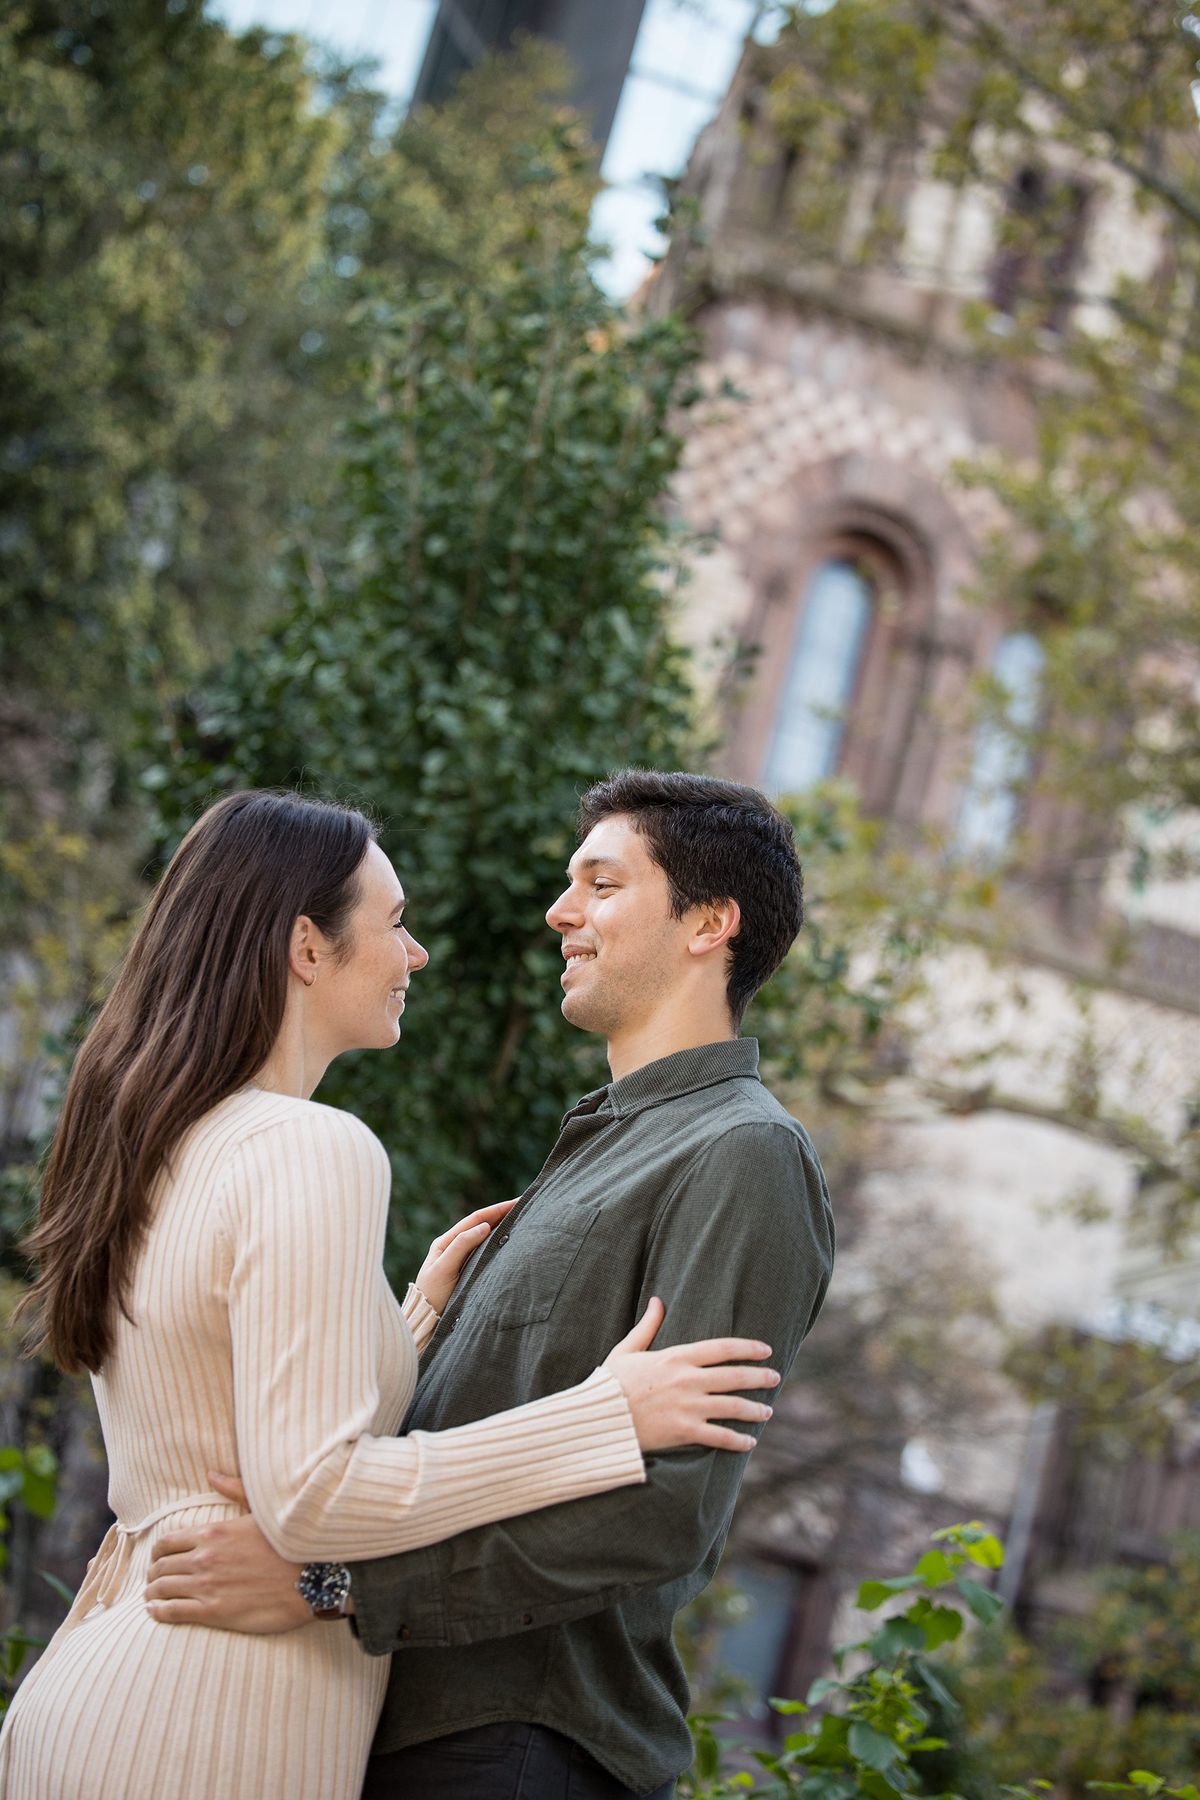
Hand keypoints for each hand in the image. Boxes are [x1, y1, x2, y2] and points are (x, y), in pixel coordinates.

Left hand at [145, 1472, 310, 1634]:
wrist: (311, 1579)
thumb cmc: (288, 1544)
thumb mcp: (261, 1511)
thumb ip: (234, 1490)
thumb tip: (212, 1474)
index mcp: (213, 1533)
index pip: (168, 1542)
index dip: (158, 1551)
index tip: (159, 1557)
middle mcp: (204, 1558)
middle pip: (161, 1566)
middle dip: (153, 1573)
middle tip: (154, 1578)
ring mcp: (207, 1585)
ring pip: (162, 1589)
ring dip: (152, 1592)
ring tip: (152, 1596)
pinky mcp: (213, 1611)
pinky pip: (172, 1612)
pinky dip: (158, 1612)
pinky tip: (155, 1611)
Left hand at [414, 1199, 518, 1313]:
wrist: (427, 1320)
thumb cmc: (433, 1295)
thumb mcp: (444, 1268)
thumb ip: (462, 1246)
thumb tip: (484, 1226)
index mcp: (446, 1242)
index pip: (475, 1219)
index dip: (496, 1210)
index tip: (516, 1202)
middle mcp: (453, 1246)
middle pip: (481, 1225)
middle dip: (501, 1214)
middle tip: (523, 1205)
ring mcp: (461, 1258)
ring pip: (484, 1237)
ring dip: (500, 1226)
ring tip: (520, 1219)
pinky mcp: (468, 1271)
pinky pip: (485, 1251)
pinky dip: (497, 1243)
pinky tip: (509, 1242)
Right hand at [602, 1299, 780, 1453]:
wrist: (599, 1418)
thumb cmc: (611, 1383)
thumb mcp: (627, 1349)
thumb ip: (647, 1326)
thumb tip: (658, 1300)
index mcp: (676, 1357)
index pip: (723, 1348)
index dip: (749, 1348)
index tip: (766, 1350)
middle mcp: (688, 1379)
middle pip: (735, 1376)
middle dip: (760, 1377)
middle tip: (775, 1378)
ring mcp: (688, 1406)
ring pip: (733, 1407)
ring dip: (755, 1409)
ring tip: (768, 1412)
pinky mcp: (685, 1431)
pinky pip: (720, 1436)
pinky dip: (738, 1440)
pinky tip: (749, 1442)